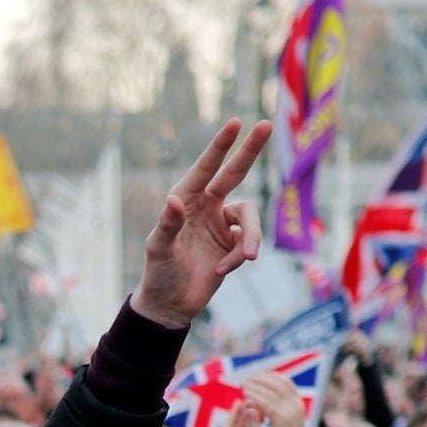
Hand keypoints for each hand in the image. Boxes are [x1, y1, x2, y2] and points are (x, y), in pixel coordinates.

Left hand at [130, 120, 271, 330]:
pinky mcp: (233, 245)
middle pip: (234, 172)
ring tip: (247, 258)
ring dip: (250, 238)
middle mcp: (206, 207)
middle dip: (250, 150)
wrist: (170, 305)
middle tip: (267, 124)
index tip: (236, 122)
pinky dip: (238, 258)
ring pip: (249, 219)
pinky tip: (220, 271)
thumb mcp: (159, 248)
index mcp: (185, 200)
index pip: (206, 168)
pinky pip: (247, 244)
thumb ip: (168, 224)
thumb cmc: (158, 273)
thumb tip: (174, 200)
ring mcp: (222, 225)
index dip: (221, 145)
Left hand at [243, 370, 314, 426]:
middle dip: (260, 379)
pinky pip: (265, 402)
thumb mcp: (287, 421)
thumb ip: (280, 408)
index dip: (270, 376)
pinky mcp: (281, 418)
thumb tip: (266, 399)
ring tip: (243, 386)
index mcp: (298, 402)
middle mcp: (295, 403)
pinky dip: (254, 396)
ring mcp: (289, 410)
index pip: (285, 381)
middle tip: (246, 380)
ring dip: (255, 386)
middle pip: (277, 382)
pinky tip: (245, 396)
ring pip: (270, 391)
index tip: (256, 377)